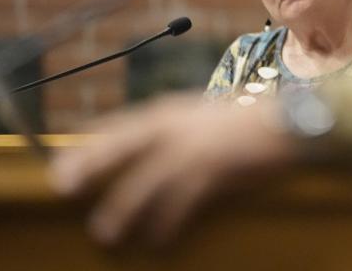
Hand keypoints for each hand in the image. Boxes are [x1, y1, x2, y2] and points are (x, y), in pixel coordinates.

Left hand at [49, 93, 303, 247]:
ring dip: (122, 209)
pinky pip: (178, 205)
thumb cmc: (251, 120)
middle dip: (92, 166)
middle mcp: (176, 126)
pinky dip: (165, 225)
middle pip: (123, 147)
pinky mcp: (210, 173)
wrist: (287, 123)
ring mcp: (193, 150)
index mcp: (174, 109)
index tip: (67, 158)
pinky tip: (157, 241)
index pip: (123, 123)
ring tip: (106, 232)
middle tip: (64, 186)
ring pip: (144, 183)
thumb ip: (181, 126)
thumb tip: (157, 144)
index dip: (93, 142)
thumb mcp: (208, 113)